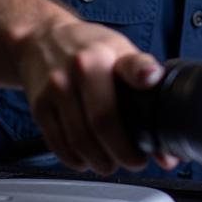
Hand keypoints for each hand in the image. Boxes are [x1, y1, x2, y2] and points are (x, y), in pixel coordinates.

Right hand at [15, 11, 178, 174]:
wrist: (39, 38)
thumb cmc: (87, 47)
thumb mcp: (120, 49)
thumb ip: (144, 81)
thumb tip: (162, 121)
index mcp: (102, 55)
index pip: (129, 73)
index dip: (143, 87)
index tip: (150, 132)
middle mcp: (77, 69)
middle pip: (102, 123)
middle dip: (123, 152)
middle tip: (135, 161)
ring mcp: (55, 89)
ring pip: (79, 140)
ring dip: (100, 161)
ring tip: (112, 163)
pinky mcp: (38, 107)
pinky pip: (58, 144)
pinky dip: (75, 159)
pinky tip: (86, 159)